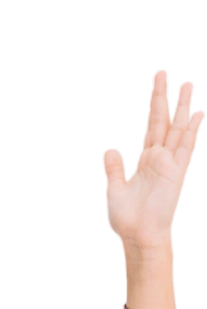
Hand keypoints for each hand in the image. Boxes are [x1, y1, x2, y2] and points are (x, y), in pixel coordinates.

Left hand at [103, 69, 204, 250]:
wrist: (139, 236)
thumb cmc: (126, 218)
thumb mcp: (114, 189)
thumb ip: (113, 168)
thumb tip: (110, 147)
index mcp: (144, 160)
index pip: (150, 127)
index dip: (152, 107)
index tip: (157, 87)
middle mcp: (159, 158)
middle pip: (163, 121)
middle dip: (165, 97)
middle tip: (164, 72)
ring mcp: (170, 164)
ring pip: (178, 129)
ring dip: (183, 107)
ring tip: (189, 84)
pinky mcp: (177, 173)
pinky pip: (186, 148)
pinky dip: (192, 131)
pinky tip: (198, 115)